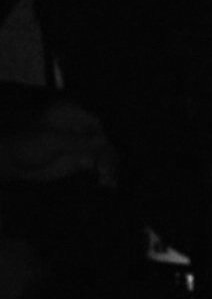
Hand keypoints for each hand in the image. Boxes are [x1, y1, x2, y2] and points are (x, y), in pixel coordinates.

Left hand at [0, 92, 116, 186]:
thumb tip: (103, 143)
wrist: (15, 161)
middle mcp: (79, 128)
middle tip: (105, 172)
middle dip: (108, 157)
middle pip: (102, 140)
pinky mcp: (81, 160)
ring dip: (109, 168)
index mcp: (70, 114)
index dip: (103, 139)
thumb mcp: (52, 140)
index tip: (104, 154)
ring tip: (108, 182)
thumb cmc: (27, 143)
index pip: (95, 124)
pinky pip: (98, 167)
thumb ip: (78, 142)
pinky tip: (108, 184)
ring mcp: (81, 145)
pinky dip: (104, 175)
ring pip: (103, 155)